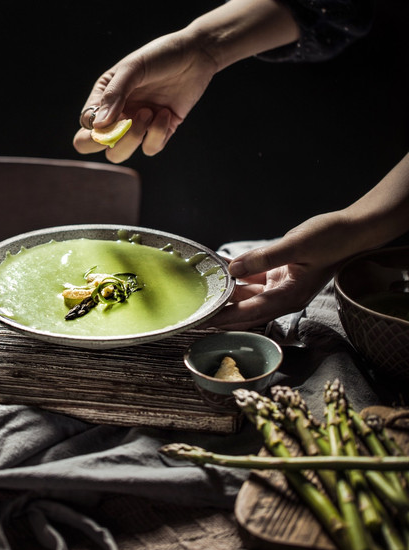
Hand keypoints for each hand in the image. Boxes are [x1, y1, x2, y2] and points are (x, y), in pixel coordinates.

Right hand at [73, 28, 216, 162]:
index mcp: (103, 96)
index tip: (116, 115)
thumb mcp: (133, 69)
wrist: (197, 54)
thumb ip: (114, 95)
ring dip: (133, 138)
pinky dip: (156, 134)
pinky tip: (165, 112)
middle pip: (94, 146)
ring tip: (148, 112)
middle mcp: (117, 113)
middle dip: (107, 142)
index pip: (86, 124)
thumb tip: (98, 125)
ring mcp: (137, 124)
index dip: (95, 128)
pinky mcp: (159, 131)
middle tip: (122, 127)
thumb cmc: (160, 55)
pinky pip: (150, 148)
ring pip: (120, 153)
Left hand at [210, 212, 354, 329]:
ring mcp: (283, 285)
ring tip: (203, 289)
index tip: (205, 319)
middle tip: (196, 311)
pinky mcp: (281, 273)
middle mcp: (285, 296)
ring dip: (227, 291)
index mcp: (291, 296)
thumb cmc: (331, 238)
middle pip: (247, 309)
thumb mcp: (297, 246)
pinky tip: (220, 264)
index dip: (227, 317)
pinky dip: (238, 272)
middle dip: (222, 311)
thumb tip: (233, 269)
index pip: (251, 312)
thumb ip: (264, 258)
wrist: (352, 230)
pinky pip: (254, 276)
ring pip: (248, 293)